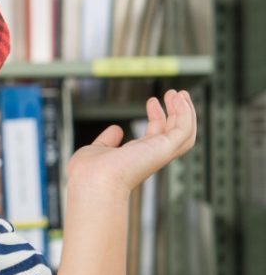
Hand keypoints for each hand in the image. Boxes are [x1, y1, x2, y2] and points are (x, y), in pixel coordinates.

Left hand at [66, 89, 197, 194]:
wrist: (92, 181)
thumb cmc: (88, 173)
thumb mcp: (98, 149)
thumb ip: (107, 140)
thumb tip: (115, 130)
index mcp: (136, 157)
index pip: (154, 136)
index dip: (156, 117)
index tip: (152, 101)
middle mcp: (150, 157)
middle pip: (173, 134)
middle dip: (176, 113)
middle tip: (174, 94)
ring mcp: (158, 154)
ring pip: (184, 133)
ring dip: (185, 112)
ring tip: (179, 93)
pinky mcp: (164, 149)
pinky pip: (184, 130)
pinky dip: (185, 114)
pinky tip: (179, 100)